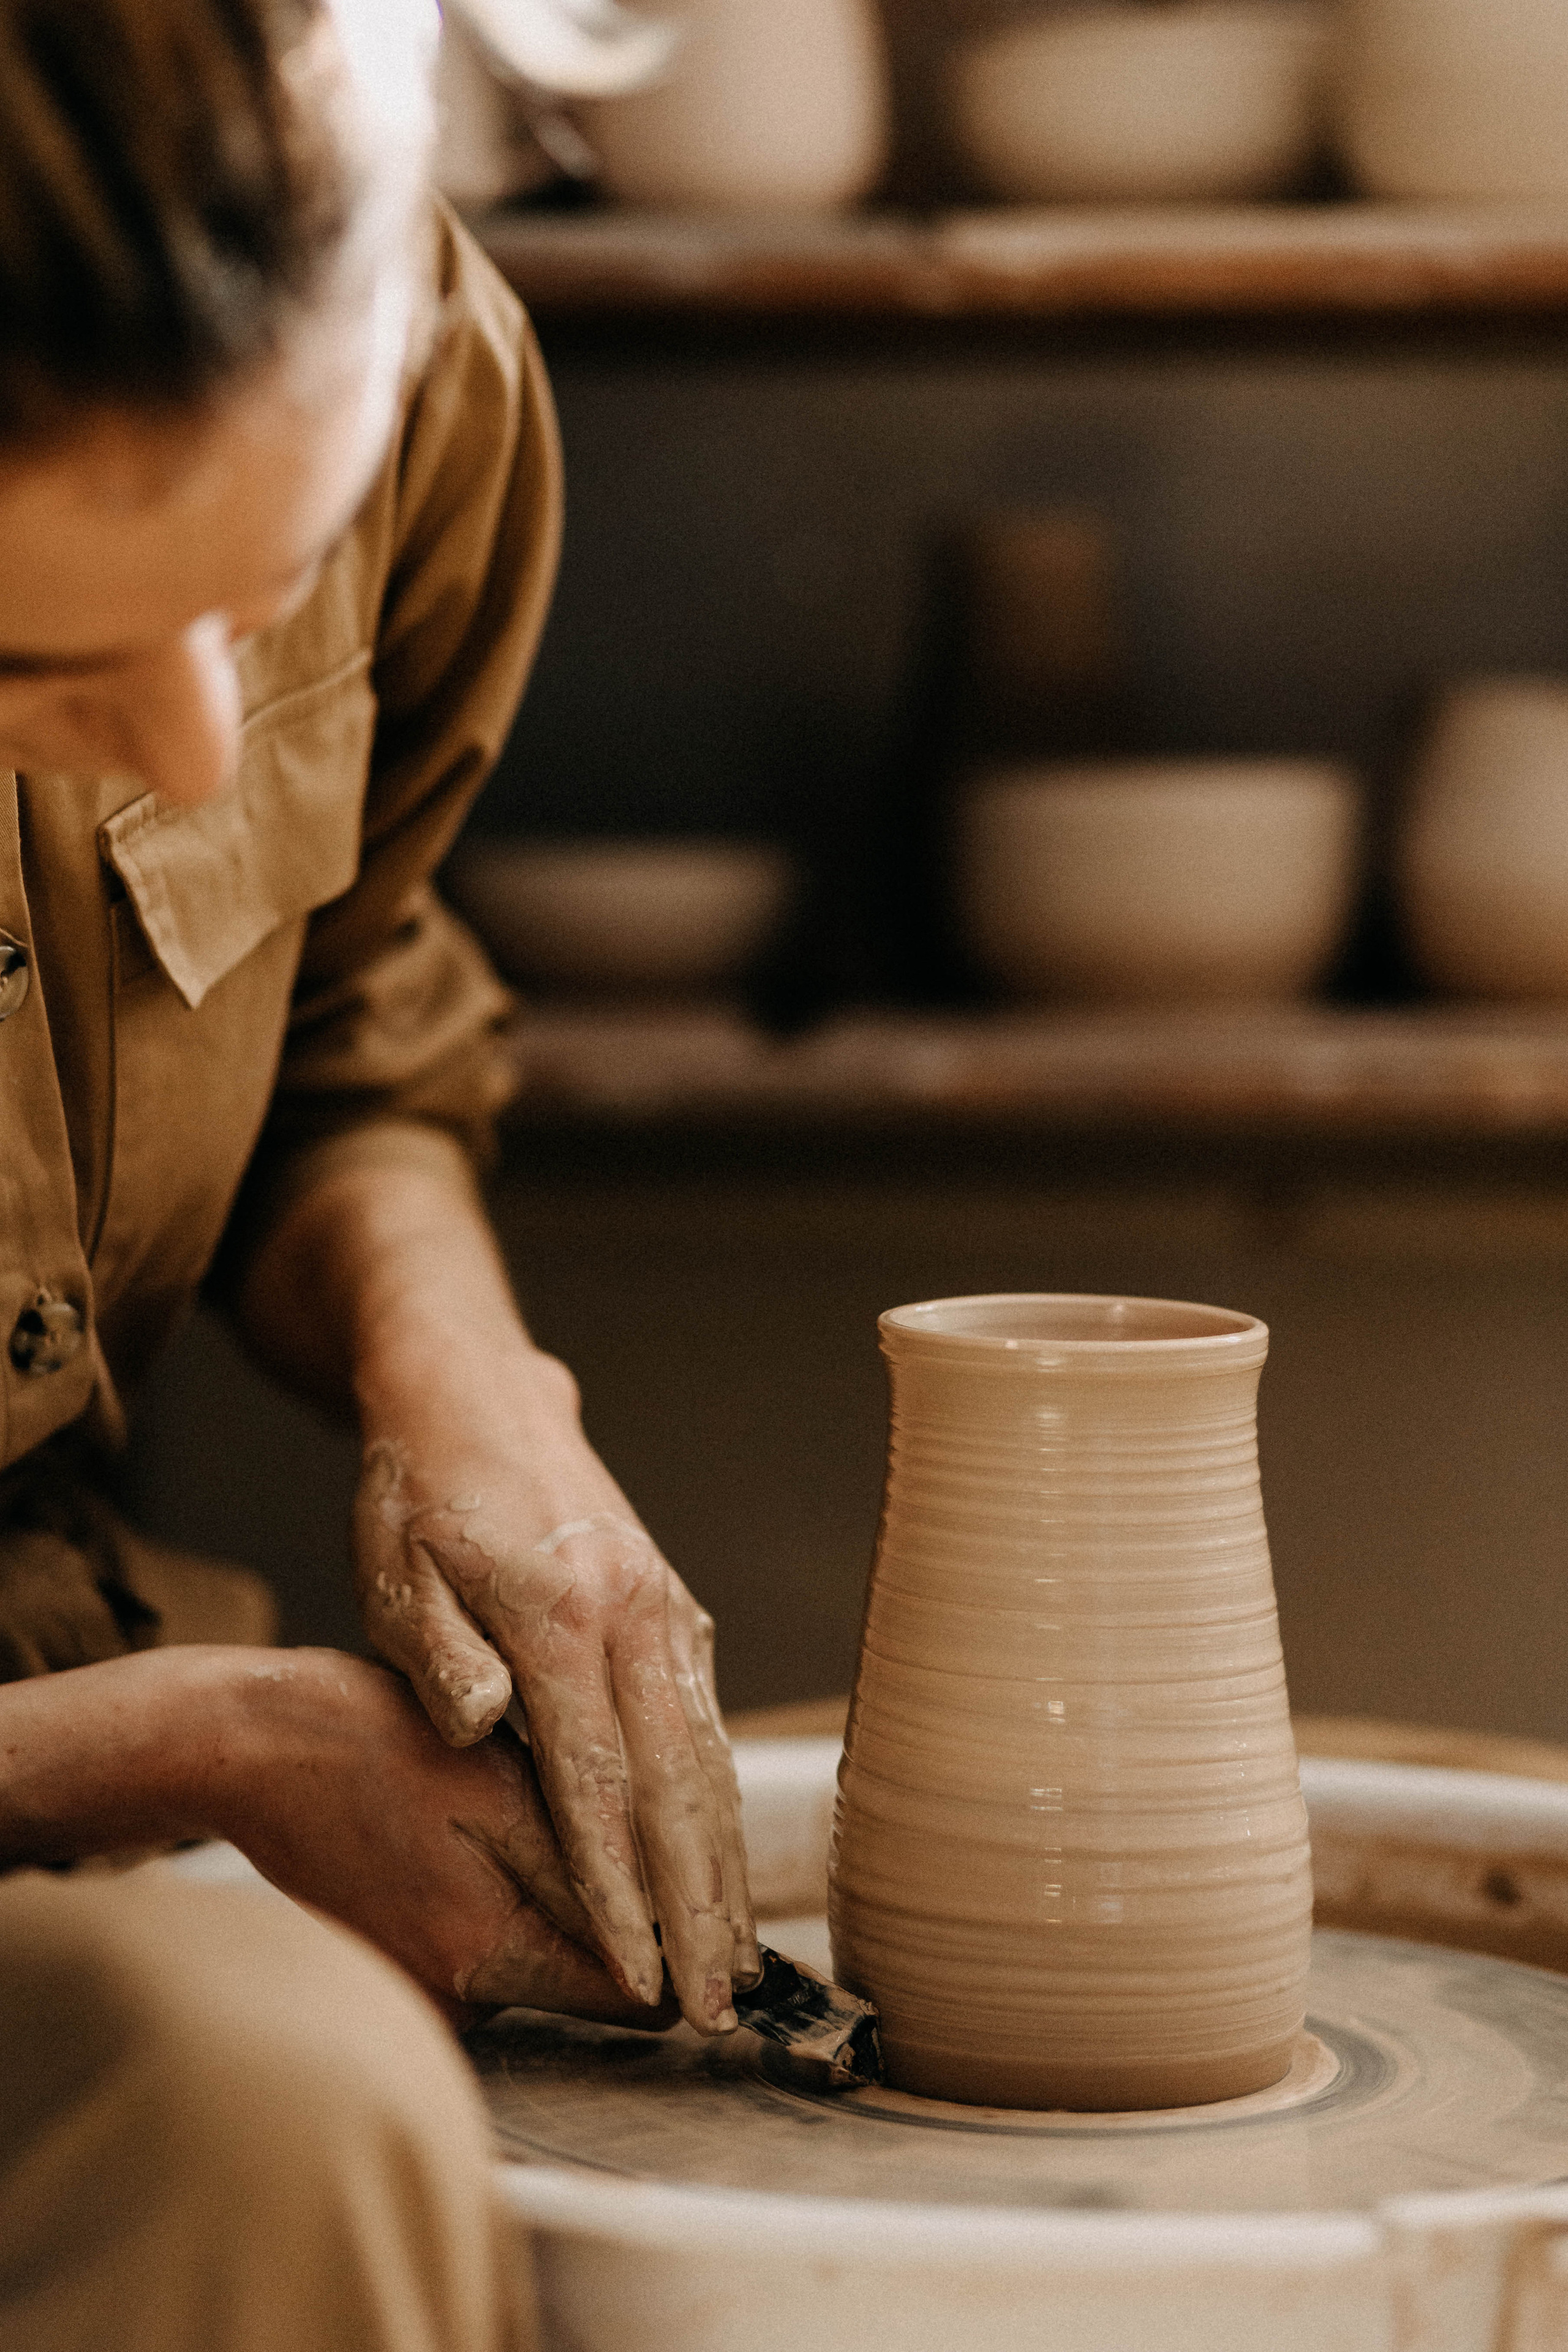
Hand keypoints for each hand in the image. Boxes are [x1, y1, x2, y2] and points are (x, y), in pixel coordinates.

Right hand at [215, 1649, 677, 2029]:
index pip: (633, 1999)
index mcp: (491, 1960)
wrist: (253, 1747)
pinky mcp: (394, 1968)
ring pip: (533, 1955)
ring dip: (541, 1895)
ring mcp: (417, 1991)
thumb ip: (590, 1886)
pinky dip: (487, 1895)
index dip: (677, 1952)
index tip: (694, 1899)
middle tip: (568, 1820)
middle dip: (600, 1909)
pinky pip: (480, 1944)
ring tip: (498, 1812)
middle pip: (582, 1979)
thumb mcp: (508, 1797)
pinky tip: (457, 1832)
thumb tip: (670, 1960)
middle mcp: (453, 2005)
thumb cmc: (379, 1748)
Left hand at [353, 1433, 758, 2032]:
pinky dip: (721, 1805)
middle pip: (678, 1784)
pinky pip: (705, 1724)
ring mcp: (665, 1610)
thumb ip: (438, 1653)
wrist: (476, 1394)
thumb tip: (478, 1727)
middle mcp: (635, 1613)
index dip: (619, 1888)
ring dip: (725, 1868)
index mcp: (562, 1612)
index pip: (596, 1780)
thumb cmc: (419, 1493)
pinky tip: (727, 1864)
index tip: (636, 1976)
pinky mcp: (673, 1610)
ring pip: (709, 1759)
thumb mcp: (396, 1566)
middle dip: (699, 1906)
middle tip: (715, 2008)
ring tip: (738, 1964)